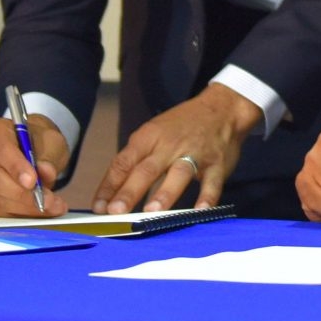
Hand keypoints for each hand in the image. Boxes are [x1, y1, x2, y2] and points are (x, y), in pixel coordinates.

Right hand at [0, 116, 71, 217]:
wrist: (33, 148)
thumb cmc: (40, 141)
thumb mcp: (51, 140)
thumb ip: (48, 155)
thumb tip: (46, 173)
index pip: (1, 150)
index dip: (16, 167)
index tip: (32, 181)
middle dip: (23, 194)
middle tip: (49, 201)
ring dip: (26, 207)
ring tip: (54, 207)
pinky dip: (22, 214)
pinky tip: (42, 212)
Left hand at [92, 83, 261, 213]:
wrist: (222, 109)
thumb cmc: (180, 127)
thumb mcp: (153, 134)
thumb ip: (135, 161)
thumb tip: (110, 194)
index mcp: (149, 137)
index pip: (124, 162)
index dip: (109, 185)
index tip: (97, 207)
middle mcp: (170, 145)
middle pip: (147, 169)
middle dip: (130, 191)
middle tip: (115, 212)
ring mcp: (196, 153)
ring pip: (179, 173)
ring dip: (165, 192)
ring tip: (152, 211)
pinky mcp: (218, 163)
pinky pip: (212, 181)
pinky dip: (208, 196)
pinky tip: (201, 210)